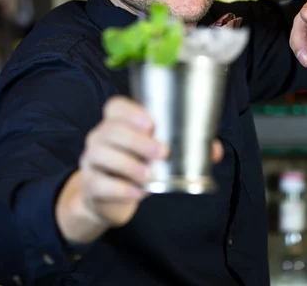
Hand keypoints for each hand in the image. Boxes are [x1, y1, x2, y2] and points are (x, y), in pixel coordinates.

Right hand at [56, 96, 223, 241]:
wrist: (106, 200)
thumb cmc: (136, 166)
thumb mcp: (156, 155)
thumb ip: (185, 148)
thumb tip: (216, 150)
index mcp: (116, 122)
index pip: (115, 106)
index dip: (131, 111)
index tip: (151, 122)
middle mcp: (100, 136)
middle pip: (111, 130)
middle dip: (138, 140)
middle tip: (162, 152)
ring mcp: (91, 160)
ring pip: (102, 154)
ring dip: (128, 164)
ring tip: (149, 175)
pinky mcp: (90, 185)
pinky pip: (100, 183)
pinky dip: (120, 188)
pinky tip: (138, 193)